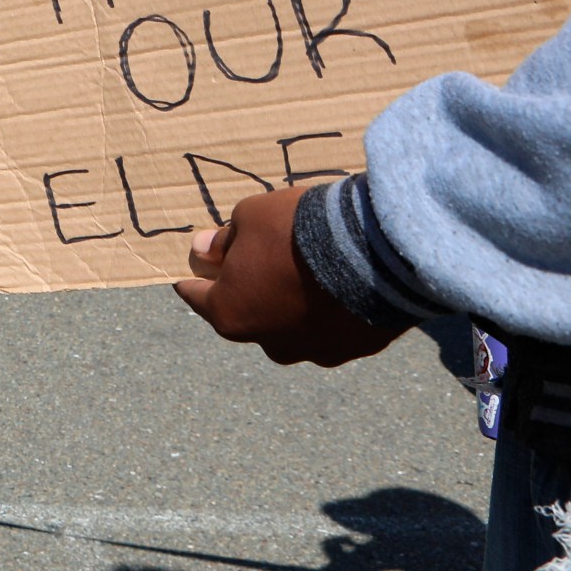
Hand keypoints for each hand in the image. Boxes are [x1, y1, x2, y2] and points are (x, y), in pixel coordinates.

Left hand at [173, 185, 408, 366]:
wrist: (375, 247)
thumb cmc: (295, 229)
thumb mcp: (249, 218)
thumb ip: (224, 241)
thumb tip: (204, 251)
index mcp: (230, 314)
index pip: (198, 297)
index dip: (196, 278)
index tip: (197, 268)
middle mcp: (269, 343)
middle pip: (247, 315)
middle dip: (248, 291)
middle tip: (258, 263)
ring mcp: (314, 351)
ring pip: (291, 328)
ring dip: (292, 307)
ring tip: (308, 274)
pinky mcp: (354, 350)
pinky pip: (333, 329)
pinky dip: (330, 311)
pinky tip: (341, 286)